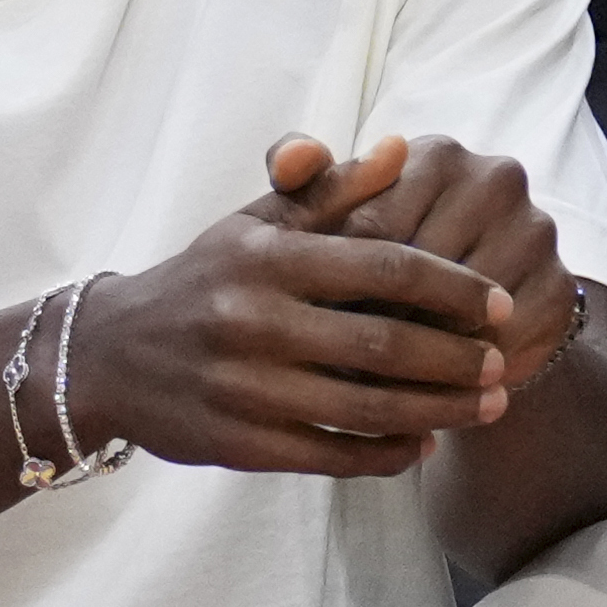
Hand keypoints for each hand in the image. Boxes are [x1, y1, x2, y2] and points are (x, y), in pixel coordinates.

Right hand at [67, 151, 513, 474]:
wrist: (107, 357)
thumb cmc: (201, 281)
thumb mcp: (254, 225)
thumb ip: (330, 192)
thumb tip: (402, 150)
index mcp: (268, 258)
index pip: (384, 268)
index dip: (453, 288)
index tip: (499, 304)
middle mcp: (255, 322)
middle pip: (384, 346)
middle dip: (457, 360)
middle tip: (500, 364)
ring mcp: (247, 389)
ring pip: (366, 408)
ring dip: (439, 413)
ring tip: (487, 408)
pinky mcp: (240, 445)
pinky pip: (332, 455)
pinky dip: (386, 455)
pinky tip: (423, 445)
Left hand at [266, 131, 579, 377]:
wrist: (470, 316)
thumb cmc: (386, 260)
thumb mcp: (340, 222)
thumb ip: (307, 186)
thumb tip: (285, 162)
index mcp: (437, 155)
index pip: (376, 223)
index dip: (336, 283)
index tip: (305, 326)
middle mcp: (497, 179)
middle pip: (424, 267)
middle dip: (375, 323)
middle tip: (331, 371)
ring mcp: (537, 230)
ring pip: (465, 310)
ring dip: (420, 358)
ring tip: (373, 392)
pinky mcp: (562, 287)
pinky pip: (506, 342)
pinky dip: (466, 377)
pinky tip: (430, 399)